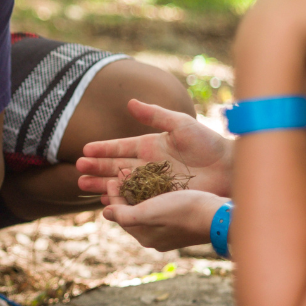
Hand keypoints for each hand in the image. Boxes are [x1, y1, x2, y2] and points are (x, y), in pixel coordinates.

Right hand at [77, 98, 231, 197]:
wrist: (228, 169)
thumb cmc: (207, 143)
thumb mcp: (180, 124)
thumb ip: (155, 115)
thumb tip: (130, 102)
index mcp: (150, 145)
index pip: (120, 147)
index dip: (103, 149)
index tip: (85, 151)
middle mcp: (147, 165)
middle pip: (115, 167)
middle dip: (96, 169)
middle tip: (77, 171)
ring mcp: (152, 183)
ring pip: (120, 184)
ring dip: (102, 185)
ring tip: (82, 186)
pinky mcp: (159, 198)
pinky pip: (134, 200)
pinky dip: (120, 201)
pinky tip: (106, 203)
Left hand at [102, 187, 228, 251]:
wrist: (217, 216)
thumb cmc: (181, 212)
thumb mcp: (148, 213)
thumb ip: (124, 214)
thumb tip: (105, 212)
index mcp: (143, 237)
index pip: (119, 213)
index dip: (113, 194)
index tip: (113, 177)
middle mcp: (154, 237)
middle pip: (131, 212)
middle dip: (125, 193)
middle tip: (123, 173)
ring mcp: (169, 232)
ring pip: (146, 209)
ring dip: (138, 193)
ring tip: (137, 176)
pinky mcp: (181, 224)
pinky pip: (161, 209)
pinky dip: (153, 196)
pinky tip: (157, 185)